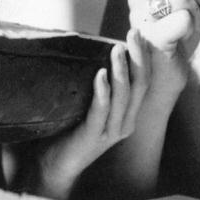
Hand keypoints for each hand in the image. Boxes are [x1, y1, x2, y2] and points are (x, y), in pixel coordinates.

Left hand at [22, 36, 147, 199]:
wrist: (56, 165)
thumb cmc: (71, 130)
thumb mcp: (92, 106)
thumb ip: (101, 86)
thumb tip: (96, 51)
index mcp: (128, 114)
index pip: (143, 81)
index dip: (144, 57)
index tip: (139, 33)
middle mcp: (125, 123)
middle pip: (139, 86)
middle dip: (138, 58)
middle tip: (134, 33)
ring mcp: (111, 131)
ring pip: (123, 97)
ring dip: (121, 71)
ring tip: (117, 49)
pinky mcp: (93, 137)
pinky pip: (101, 112)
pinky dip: (102, 92)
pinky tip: (100, 75)